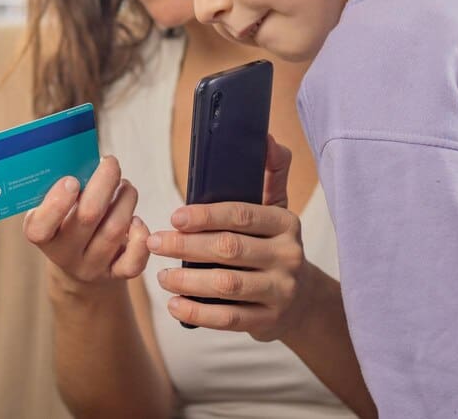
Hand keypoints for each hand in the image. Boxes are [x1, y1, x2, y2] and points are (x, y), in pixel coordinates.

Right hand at [23, 156, 150, 291]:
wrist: (77, 270)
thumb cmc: (65, 226)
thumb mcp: (52, 210)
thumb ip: (62, 188)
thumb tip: (85, 156)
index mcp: (42, 235)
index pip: (40, 228)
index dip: (56, 203)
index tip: (72, 181)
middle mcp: (65, 254)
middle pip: (88, 218)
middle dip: (104, 183)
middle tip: (110, 163)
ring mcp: (91, 267)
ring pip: (115, 230)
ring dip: (126, 198)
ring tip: (125, 185)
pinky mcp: (116, 276)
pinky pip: (135, 261)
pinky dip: (141, 236)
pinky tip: (136, 220)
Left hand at [148, 136, 316, 341]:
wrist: (302, 300)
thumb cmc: (273, 245)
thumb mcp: (277, 209)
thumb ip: (269, 174)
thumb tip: (264, 137)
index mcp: (285, 223)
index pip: (242, 215)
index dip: (206, 216)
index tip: (174, 216)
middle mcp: (288, 256)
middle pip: (229, 249)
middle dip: (186, 246)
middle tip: (155, 243)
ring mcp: (280, 291)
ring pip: (227, 285)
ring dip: (187, 280)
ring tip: (161, 276)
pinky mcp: (269, 321)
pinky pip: (229, 318)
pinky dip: (198, 313)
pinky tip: (174, 305)